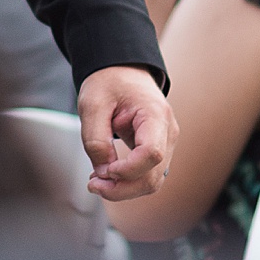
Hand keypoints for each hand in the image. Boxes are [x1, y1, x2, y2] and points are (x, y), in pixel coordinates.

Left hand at [76, 63, 176, 200]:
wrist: (122, 71)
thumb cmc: (110, 81)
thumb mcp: (92, 104)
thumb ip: (95, 139)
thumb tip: (103, 172)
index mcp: (155, 115)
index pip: (151, 154)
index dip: (128, 169)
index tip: (105, 170)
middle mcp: (167, 132)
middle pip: (153, 176)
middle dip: (122, 188)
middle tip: (93, 184)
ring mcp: (165, 143)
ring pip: (152, 181)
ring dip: (125, 188)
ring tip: (97, 181)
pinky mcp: (157, 150)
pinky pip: (147, 174)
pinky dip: (128, 181)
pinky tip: (107, 176)